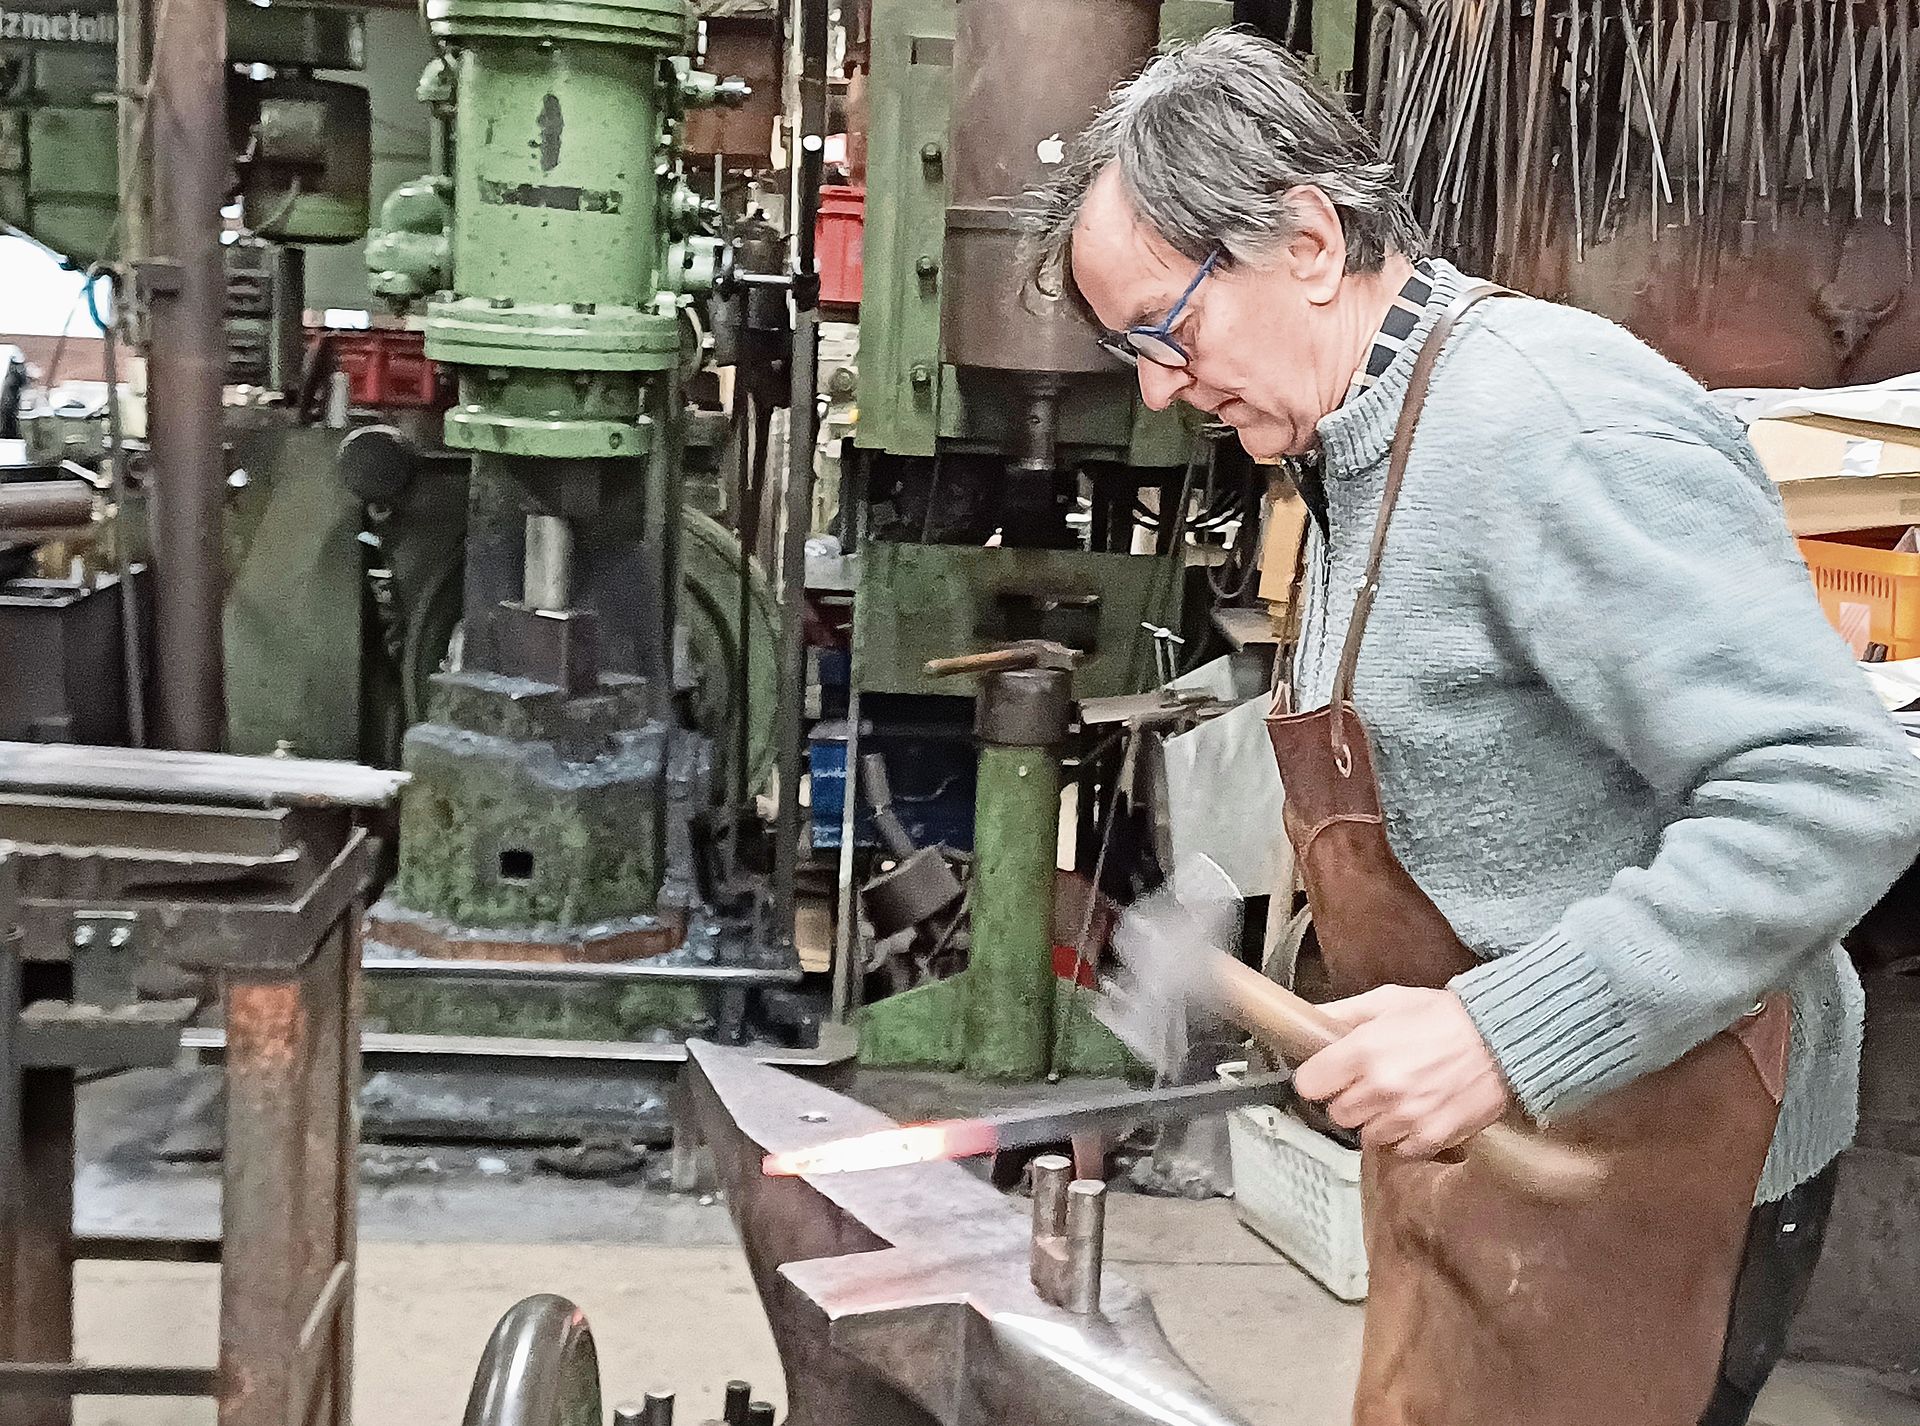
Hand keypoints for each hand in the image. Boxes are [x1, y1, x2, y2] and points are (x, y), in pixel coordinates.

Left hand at [1291, 986, 1513, 1157]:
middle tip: (1368, 1085)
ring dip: (1377, 1121)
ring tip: (1397, 1099)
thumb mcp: (1389, 1000)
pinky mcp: (1433, 1137)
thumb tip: (1309, 1019)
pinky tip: (1417, 1115)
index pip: (1309, 1084)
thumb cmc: (1444, 1016)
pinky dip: (1405, 1138)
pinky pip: (1400, 1151)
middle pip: (1337, 1114)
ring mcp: (1408, 1116)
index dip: (1317, 1079)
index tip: (1327, 1076)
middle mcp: (1381, 1087)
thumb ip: (1344, 1012)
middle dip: (1348, 1100)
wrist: (1502, 1039)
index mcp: (1364, 1050)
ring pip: (1366, 1136)